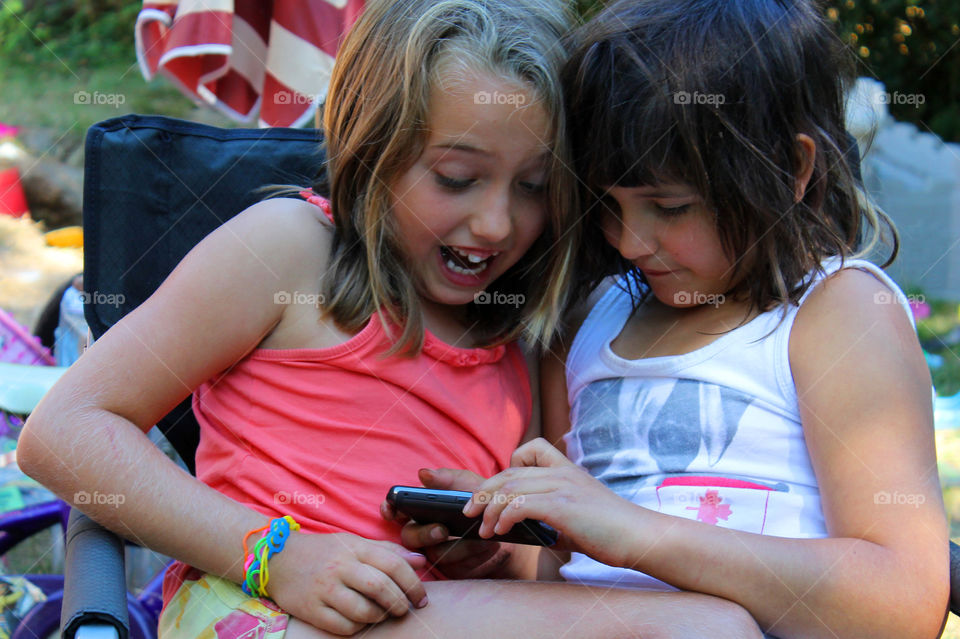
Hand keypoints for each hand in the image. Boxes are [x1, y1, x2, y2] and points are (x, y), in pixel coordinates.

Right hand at [266, 531, 427, 635]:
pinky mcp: (311, 609)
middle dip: (399, 603)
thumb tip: (420, 560)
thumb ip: (387, 551)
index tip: (421, 597)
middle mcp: (340, 567)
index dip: (413, 583)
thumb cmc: (324, 551)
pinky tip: (361, 620)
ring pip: (363, 610)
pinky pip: (343, 626)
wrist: (277, 559)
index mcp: (354, 548)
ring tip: (383, 614)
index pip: (393, 564)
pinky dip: (359, 627)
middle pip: (380, 587)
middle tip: (405, 609)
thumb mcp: (354, 543)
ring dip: (380, 616)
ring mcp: (324, 589)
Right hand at [380, 468, 527, 578]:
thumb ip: (446, 479)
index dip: (389, 509)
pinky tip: (486, 546)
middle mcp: (423, 532)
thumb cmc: (481, 500)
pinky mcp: (453, 569)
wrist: (507, 524)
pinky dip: (473, 556)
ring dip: (457, 546)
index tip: (391, 509)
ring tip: (478, 538)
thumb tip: (423, 474)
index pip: (396, 510)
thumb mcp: (467, 484)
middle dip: (424, 534)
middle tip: (442, 530)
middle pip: (409, 537)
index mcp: (421, 509)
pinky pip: (456, 567)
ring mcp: (436, 552)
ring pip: (434, 554)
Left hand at [462, 438, 638, 566]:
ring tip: (484, 529)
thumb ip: (552, 514)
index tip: (499, 492)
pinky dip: (504, 517)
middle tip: (469, 512)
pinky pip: (520, 504)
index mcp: (567, 469)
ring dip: (489, 510)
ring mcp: (563, 486)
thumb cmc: (612, 532)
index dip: (507, 467)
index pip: (528, 449)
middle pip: (508, 472)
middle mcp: (562, 472)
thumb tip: (521, 528)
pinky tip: (502, 531)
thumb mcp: (577, 515)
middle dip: (482, 492)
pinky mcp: (563, 505)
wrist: (642, 537)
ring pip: (509, 488)